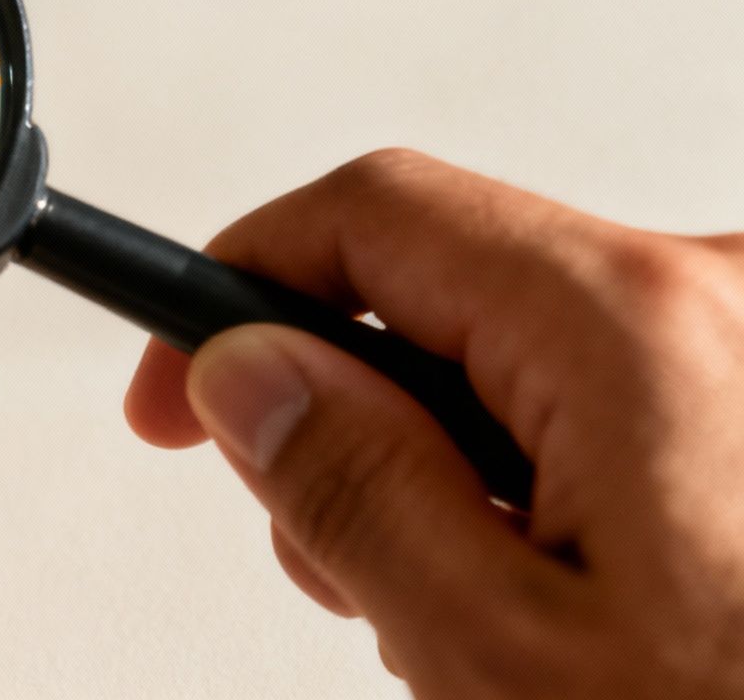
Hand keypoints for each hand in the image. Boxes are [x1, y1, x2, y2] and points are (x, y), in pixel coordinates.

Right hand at [125, 149, 743, 697]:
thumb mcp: (501, 653)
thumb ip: (351, 487)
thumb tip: (245, 372)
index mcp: (634, 326)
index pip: (369, 216)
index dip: (237, 283)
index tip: (179, 376)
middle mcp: (718, 297)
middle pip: (444, 287)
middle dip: (350, 407)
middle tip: (336, 554)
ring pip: (523, 354)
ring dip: (452, 466)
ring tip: (479, 618)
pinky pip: (613, 397)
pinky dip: (548, 479)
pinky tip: (568, 598)